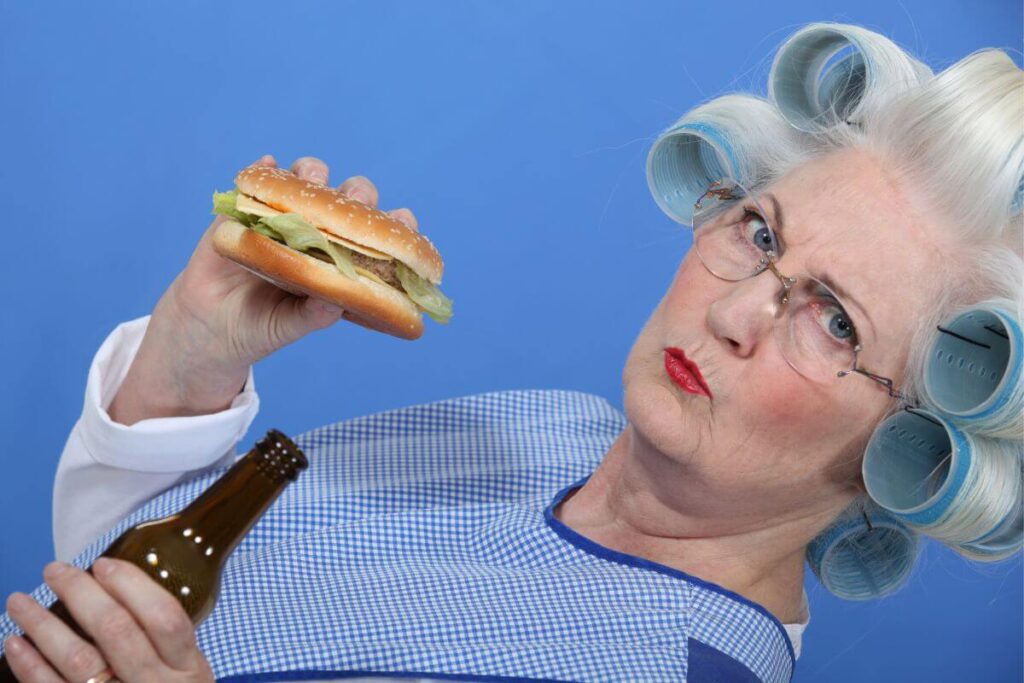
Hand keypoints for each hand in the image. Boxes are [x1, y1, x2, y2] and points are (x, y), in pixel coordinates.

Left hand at [4, 559, 212, 681]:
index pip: (164, 617)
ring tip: (19, 601)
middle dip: (81, 594)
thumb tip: (121, 590)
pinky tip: (16, 643)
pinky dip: (30, 667)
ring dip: (44, 626)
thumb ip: (168, 643)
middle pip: (117, 631)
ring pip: (79, 659)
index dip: (132, 586)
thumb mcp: (190, 673)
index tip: (103, 564)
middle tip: (55, 570)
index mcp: (188, 667)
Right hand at [108, 155, 420, 423]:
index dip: (394, 225)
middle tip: (356, 203)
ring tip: (312, 180)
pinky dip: (264, 169)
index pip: (376, 235)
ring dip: (313, 173)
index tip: (406, 220)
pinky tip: (269, 166)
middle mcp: (319, 232)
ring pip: (308, 178)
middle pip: (347, 198)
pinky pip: (258, 179)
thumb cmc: (262, 327)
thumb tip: (337, 305)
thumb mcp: (288, 327)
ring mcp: (284, 216)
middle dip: (357, 194)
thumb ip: (312, 316)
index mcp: (341, 259)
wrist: (211, 328)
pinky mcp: (246, 209)